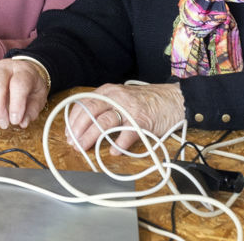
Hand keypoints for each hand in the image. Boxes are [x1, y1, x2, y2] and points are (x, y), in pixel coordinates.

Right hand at [0, 57, 50, 129]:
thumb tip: (22, 123)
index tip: (15, 121)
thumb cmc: (30, 86)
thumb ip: (32, 110)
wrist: (22, 72)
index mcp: (23, 71)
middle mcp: (5, 68)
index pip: (18, 84)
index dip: (16, 104)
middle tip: (4, 124)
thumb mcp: (39, 98)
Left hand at [64, 82, 184, 153]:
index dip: (73, 120)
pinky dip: (119, 145)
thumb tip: (83, 125)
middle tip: (74, 144)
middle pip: (90, 112)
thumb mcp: (120, 97)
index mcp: (107, 91)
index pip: (83, 104)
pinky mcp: (142, 121)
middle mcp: (116, 97)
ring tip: (85, 149)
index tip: (68, 134)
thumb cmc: (146, 101)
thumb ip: (104, 107)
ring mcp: (129, 109)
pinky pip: (127, 135)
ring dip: (91, 137)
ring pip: (104, 122)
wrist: (175, 100)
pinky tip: (114, 152)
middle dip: (78, 130)